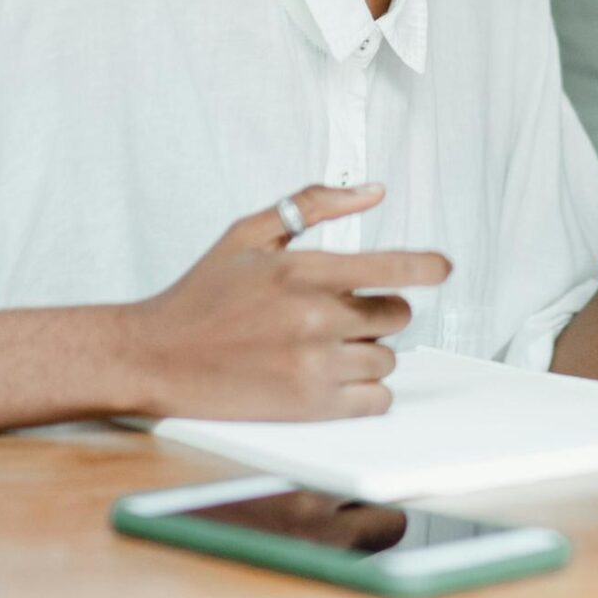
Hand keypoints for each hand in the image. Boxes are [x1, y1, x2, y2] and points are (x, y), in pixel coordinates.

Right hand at [114, 185, 449, 421]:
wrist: (154, 356)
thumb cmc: (201, 294)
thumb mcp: (249, 232)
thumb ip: (313, 204)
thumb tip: (373, 190)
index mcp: (301, 271)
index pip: (390, 266)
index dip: (426, 266)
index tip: (443, 267)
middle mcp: (313, 318)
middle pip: (395, 315)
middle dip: (377, 312)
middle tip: (340, 314)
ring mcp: (313, 366)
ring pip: (386, 358)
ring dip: (367, 352)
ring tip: (322, 347)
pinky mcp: (309, 407)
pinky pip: (376, 399)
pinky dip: (365, 390)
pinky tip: (333, 377)